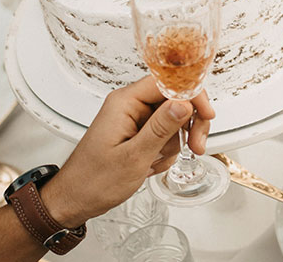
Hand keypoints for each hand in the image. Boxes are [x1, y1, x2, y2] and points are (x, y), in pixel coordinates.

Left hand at [42, 76, 213, 226]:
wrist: (75, 200)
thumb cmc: (93, 181)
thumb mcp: (134, 157)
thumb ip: (161, 128)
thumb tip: (184, 104)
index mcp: (125, 102)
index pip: (168, 82)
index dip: (192, 95)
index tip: (207, 114)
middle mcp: (129, 105)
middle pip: (175, 99)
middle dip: (189, 123)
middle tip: (196, 145)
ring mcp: (133, 118)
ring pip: (173, 118)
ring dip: (175, 142)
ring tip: (159, 162)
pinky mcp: (136, 131)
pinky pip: (164, 133)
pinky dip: (165, 150)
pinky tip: (152, 164)